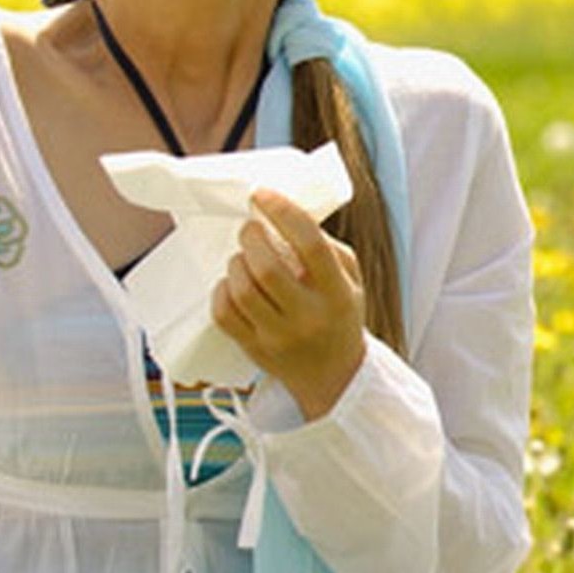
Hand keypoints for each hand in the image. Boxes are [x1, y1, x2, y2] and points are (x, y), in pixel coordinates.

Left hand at [211, 189, 367, 418]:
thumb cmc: (340, 319)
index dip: (283, 213)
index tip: (262, 194)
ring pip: (242, 290)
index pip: (310, 245)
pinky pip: (224, 315)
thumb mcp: (352, 282)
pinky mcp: (255, 350)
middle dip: (250, 238)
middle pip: (268, 268)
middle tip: (249, 229)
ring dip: (236, 263)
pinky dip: (221, 291)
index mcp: (338, 294)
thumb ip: (328, 249)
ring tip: (243, 257)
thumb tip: (288, 218)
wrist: (334, 378)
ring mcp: (279, 337)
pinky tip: (232, 284)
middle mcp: (309, 317)